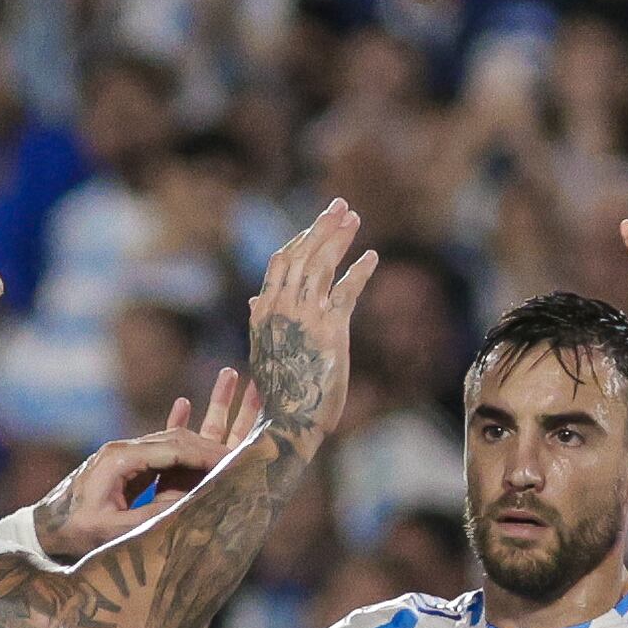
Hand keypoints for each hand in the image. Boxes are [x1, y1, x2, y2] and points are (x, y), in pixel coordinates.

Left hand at [45, 373, 258, 556]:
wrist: (42, 529)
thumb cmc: (73, 533)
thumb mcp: (112, 531)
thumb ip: (151, 517)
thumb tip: (191, 505)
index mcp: (120, 459)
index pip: (175, 449)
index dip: (209, 455)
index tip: (238, 462)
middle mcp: (123, 449)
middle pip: (178, 437)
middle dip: (214, 436)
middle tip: (248, 435)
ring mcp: (122, 454)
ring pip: (172, 438)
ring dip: (201, 424)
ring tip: (230, 386)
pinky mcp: (123, 464)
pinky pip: (157, 446)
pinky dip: (176, 428)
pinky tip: (185, 403)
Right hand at [241, 196, 381, 445]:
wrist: (287, 421)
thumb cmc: (278, 391)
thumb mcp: (264, 350)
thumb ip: (262, 320)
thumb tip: (255, 298)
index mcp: (264, 312)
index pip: (281, 263)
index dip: (301, 239)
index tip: (318, 224)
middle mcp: (282, 309)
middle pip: (303, 254)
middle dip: (322, 226)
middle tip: (340, 206)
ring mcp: (305, 317)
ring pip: (321, 265)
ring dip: (339, 239)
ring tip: (354, 220)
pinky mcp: (330, 330)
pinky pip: (346, 292)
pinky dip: (360, 272)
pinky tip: (372, 257)